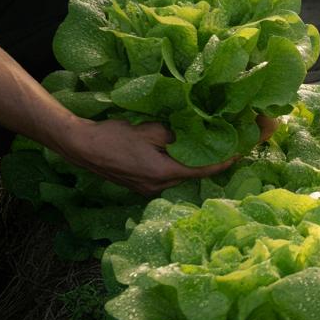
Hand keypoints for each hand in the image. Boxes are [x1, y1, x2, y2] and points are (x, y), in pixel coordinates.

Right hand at [55, 118, 234, 195]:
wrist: (81, 146)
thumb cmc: (114, 136)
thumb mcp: (149, 130)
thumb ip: (174, 135)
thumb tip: (193, 136)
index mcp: (163, 173)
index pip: (201, 171)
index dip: (222, 163)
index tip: (238, 154)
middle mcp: (157, 187)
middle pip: (190, 175)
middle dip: (206, 163)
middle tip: (221, 146)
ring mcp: (146, 189)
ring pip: (176, 176)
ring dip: (188, 164)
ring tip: (200, 148)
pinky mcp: (138, 186)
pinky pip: (164, 177)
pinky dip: (173, 166)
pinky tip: (174, 154)